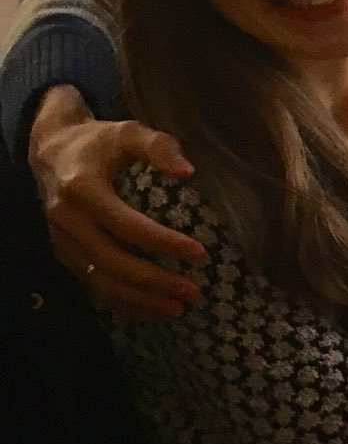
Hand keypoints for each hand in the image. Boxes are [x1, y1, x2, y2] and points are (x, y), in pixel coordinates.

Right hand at [29, 86, 205, 318]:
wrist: (51, 150)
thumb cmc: (100, 141)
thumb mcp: (129, 131)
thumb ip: (159, 146)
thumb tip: (188, 172)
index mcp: (82, 189)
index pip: (126, 225)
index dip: (163, 242)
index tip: (200, 253)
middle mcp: (66, 218)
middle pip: (112, 260)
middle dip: (154, 280)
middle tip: (194, 292)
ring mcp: (61, 239)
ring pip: (99, 279)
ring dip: (139, 299)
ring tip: (178, 309)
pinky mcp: (62, 252)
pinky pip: (90, 283)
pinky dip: (120, 301)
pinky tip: (150, 312)